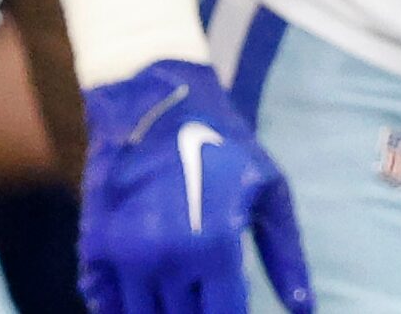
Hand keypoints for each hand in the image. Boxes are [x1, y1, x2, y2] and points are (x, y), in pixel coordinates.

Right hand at [78, 60, 311, 313]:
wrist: (156, 107)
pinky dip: (124, 310)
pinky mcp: (95, 248)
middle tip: (211, 301)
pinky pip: (105, 304)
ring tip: (187, 300)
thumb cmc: (226, 148)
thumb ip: (287, 258)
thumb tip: (305, 310)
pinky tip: (150, 297)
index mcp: (215, 246)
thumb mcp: (271, 193)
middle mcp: (167, 258)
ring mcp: (126, 256)